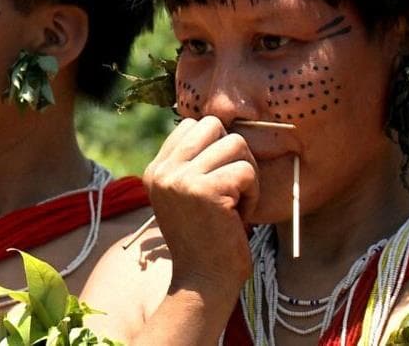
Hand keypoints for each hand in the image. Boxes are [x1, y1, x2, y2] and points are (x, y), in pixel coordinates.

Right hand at [143, 116, 258, 298]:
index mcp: (156, 170)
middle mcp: (163, 171)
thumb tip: (220, 127)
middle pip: (213, 126)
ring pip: (235, 144)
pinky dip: (253, 194)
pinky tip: (240, 216)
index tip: (218, 179)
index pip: (191, 125)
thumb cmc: (204, 240)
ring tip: (237, 203)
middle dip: (233, 152)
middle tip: (233, 186)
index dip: (215, 146)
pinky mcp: (204, 191)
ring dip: (246, 174)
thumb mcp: (186, 196)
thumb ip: (192, 163)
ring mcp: (181, 179)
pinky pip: (245, 171)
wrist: (202, 283)